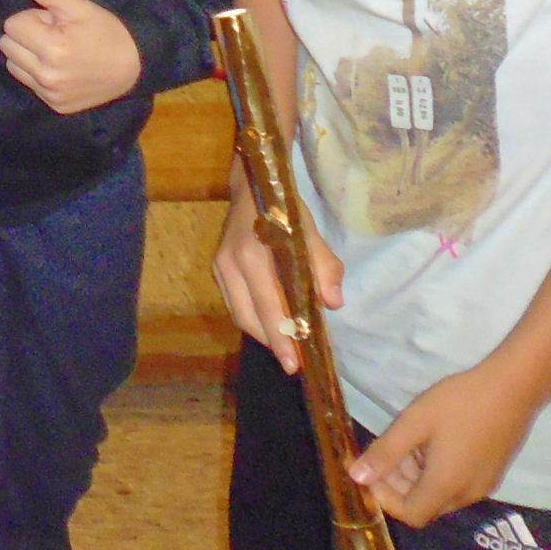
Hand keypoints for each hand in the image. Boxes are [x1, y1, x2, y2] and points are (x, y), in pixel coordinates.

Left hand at [0, 0, 142, 113]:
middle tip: (55, 34)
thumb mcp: (78, 6)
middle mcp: (47, 75)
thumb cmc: (105, 31)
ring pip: (13, 64)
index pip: (12, 24)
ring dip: (27, 55)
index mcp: (52, 48)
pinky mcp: (53, 106)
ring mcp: (49, 94)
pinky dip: (36, 73)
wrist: (134, 67)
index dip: (32, 17)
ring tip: (55, 50)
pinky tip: (59, 67)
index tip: (54, 22)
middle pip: (7, 45)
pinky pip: (27, 83)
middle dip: (27, 35)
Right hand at [210, 160, 342, 373]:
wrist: (250, 184)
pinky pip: (234, 303)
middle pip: (248, 317)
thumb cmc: (283, 209)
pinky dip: (253, 318)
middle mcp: (230, 264)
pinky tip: (271, 324)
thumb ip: (323, 266)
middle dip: (271, 343)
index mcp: (252, 254)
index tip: (295, 364)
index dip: (282, 338)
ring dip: (262, 333)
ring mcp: (220, 267)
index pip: (268, 307)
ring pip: (238, 314)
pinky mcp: (217, 268)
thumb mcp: (309, 230)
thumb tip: (333, 303)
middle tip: (292, 364)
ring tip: (285, 347)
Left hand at [349, 360, 546, 526]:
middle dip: (397, 484)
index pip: (410, 514)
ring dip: (416, 475)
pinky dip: (436, 471)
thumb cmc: (459, 403)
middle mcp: (467, 494)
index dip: (385, 498)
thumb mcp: (414, 423)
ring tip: (405, 441)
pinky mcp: (491, 473)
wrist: (513, 388)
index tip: (370, 471)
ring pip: (439, 493)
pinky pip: (457, 483)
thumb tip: (355, 477)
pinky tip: (429, 441)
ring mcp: (483, 485)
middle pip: (424, 505)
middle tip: (384, 450)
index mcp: (446, 486)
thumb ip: (384, 452)